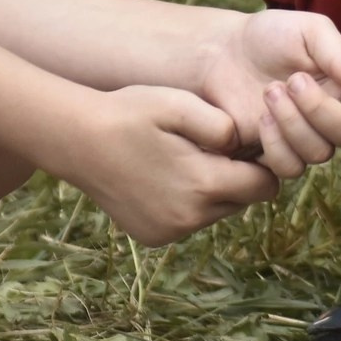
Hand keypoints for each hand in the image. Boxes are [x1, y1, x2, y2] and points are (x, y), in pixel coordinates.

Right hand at [63, 84, 283, 244]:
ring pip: (215, 212)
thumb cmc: (129, 113)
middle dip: (235, 176)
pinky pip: (188, 221)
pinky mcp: (154, 236)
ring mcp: (169, 232)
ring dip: (209, 190)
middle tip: (208, 148)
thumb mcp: (179, 103)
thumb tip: (243, 146)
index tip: (242, 143)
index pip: (264, 186)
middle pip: (241, 201)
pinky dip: (185, 202)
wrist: (76, 140)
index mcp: (203, 186)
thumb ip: (223, 124)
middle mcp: (190, 219)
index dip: (260, 162)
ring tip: (181, 158)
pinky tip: (161, 175)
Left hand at [189, 10, 340, 179]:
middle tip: (292, 80)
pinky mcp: (276, 155)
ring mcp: (305, 140)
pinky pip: (289, 168)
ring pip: (319, 154)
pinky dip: (275, 144)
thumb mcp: (309, 31)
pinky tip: (261, 117)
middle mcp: (333, 118)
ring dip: (293, 122)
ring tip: (270, 90)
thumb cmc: (270, 36)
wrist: (222, 51)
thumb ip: (339, 55)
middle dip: (319, 109)